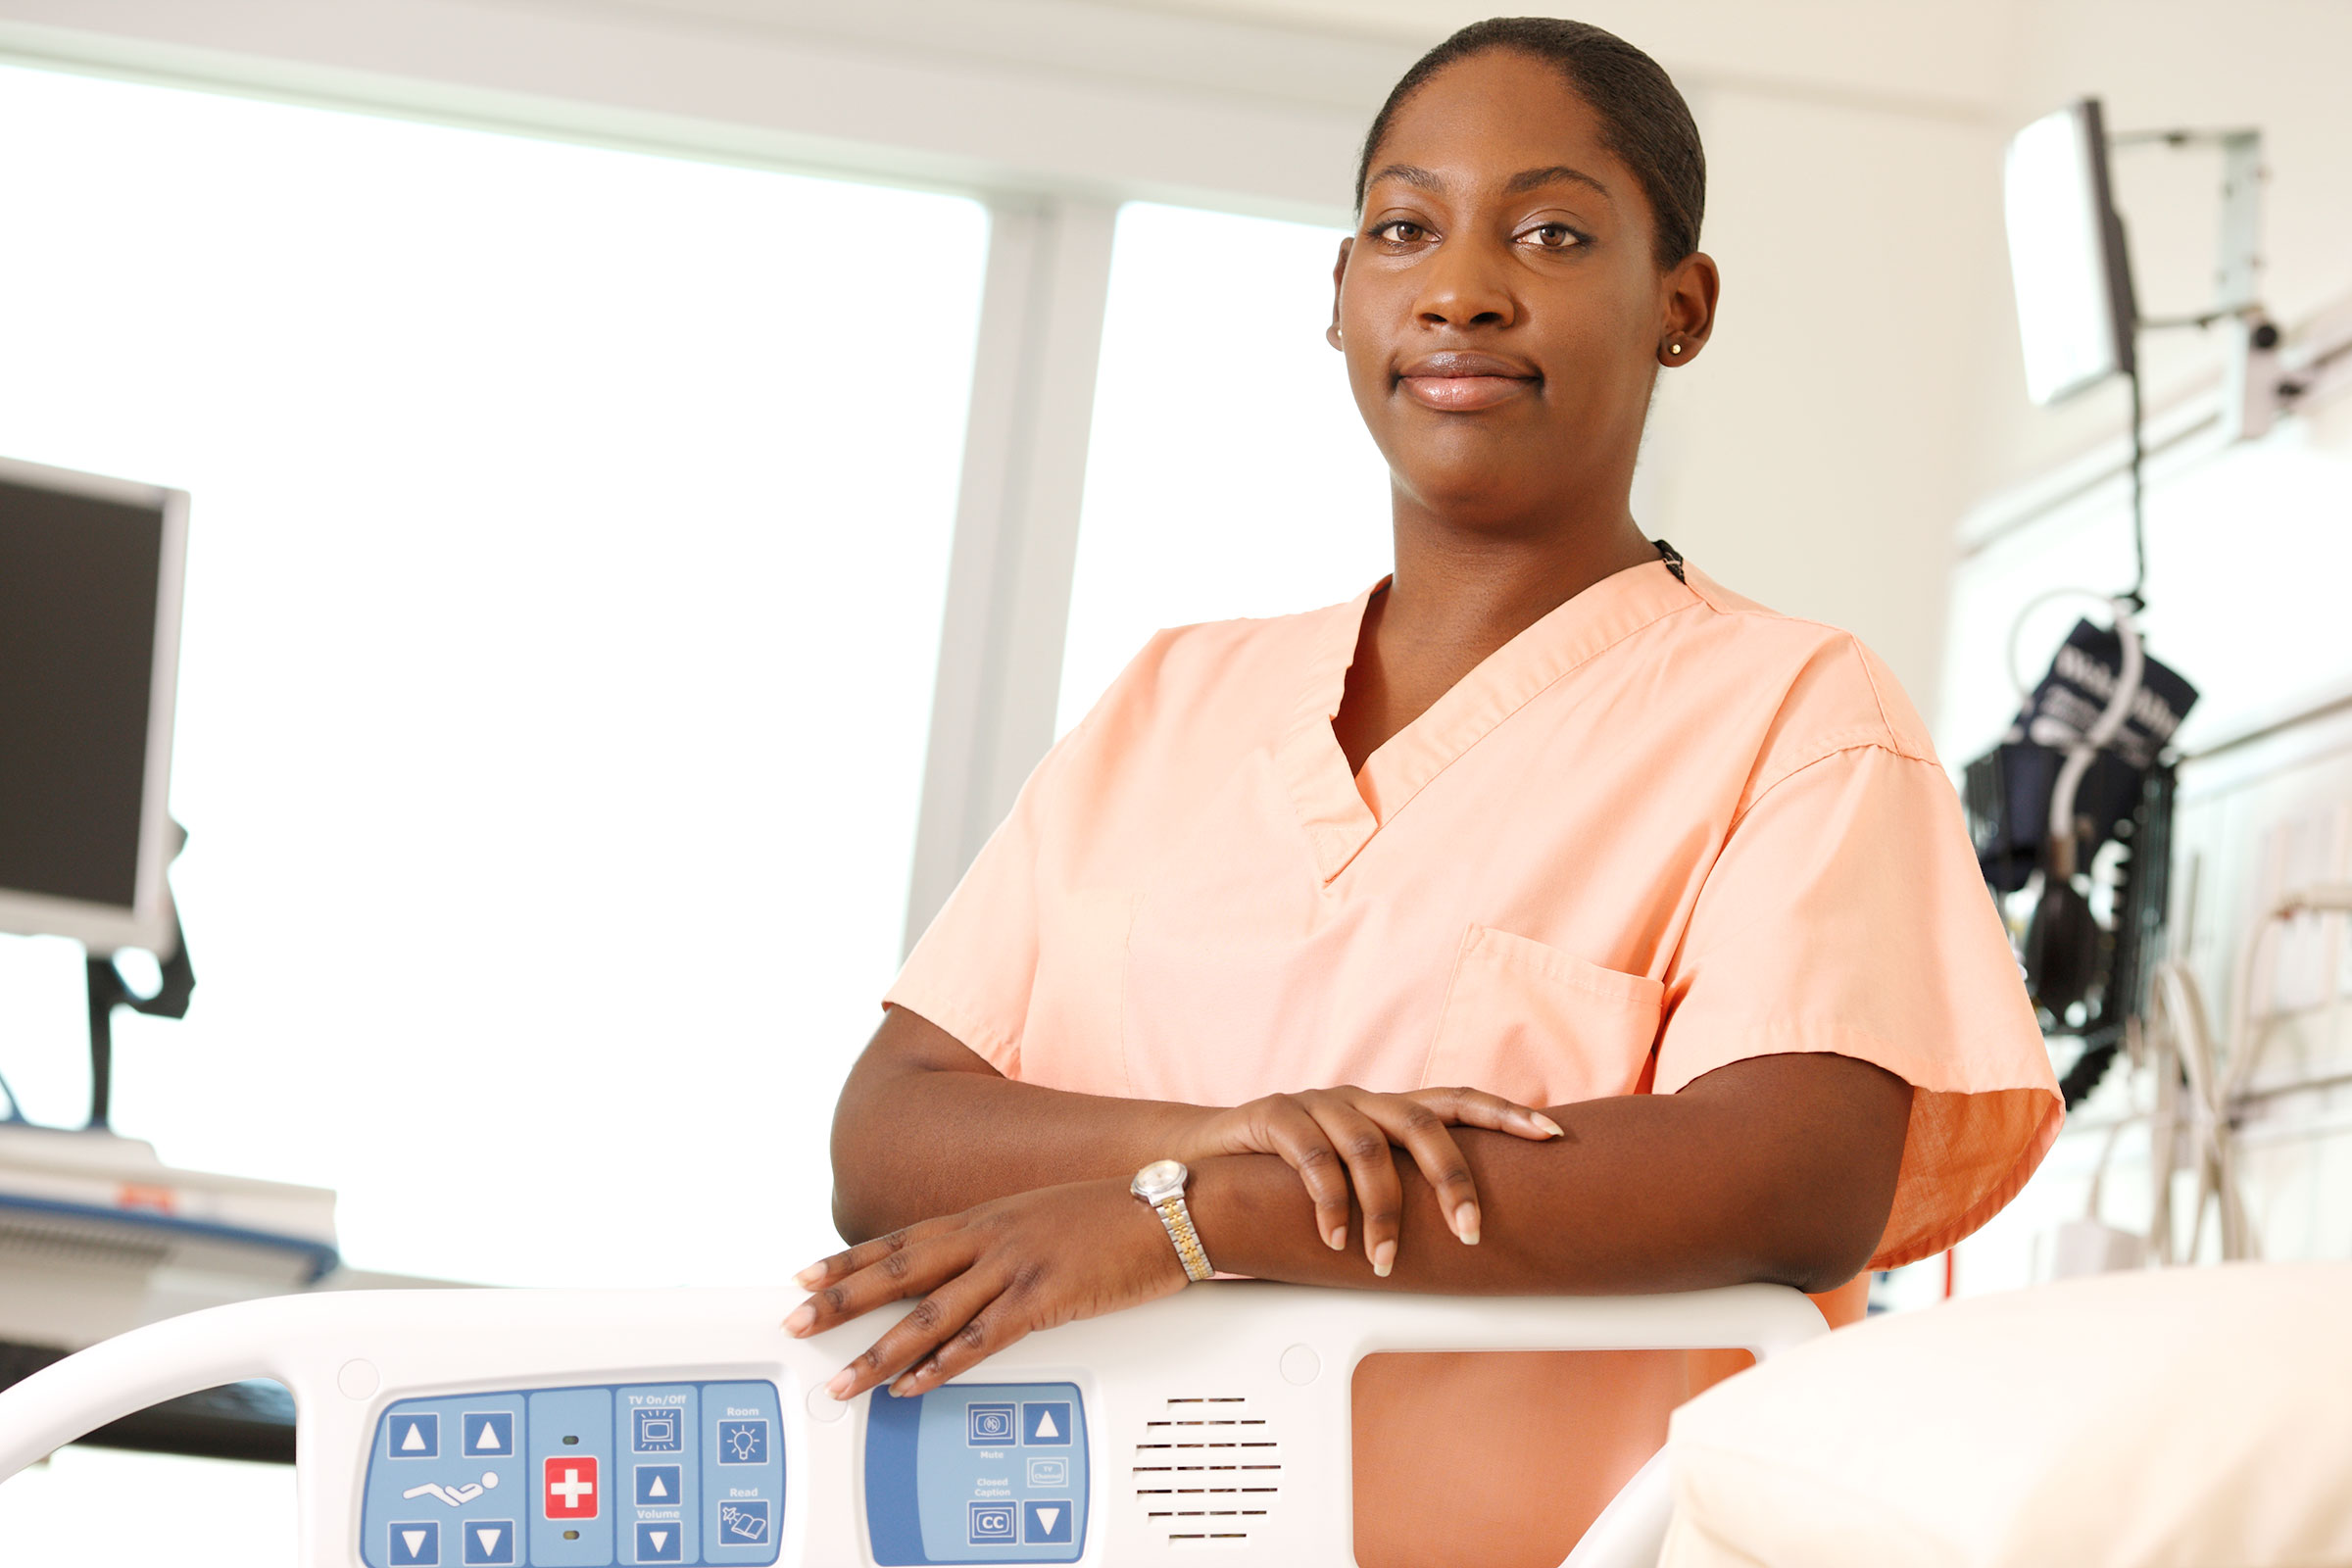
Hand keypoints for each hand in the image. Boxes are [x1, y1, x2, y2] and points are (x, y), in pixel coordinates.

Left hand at [783, 1179, 1185, 1400]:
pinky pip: (983, 1339)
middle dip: (840, 1300)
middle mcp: (990, 1237)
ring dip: (880, 1351)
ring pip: (930, 1314)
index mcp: (987, 1217)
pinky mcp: (1046, 1296)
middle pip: (898, 1272)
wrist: (1173, 1207)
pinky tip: (916, 1385)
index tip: (804, 1274)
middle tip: (794, 1321)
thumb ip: (1001, 1241)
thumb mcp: (1042, 1218)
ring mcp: (1015, 1265)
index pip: (900, 1239)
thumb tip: (969, 1270)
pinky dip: (943, 1365)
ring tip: (844, 1379)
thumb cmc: (1115, 1215)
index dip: (849, 1259)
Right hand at [1176, 1086, 1560, 1275]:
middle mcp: (1359, 1099)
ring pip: (1368, 1148)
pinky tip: (1334, 1240)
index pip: (1457, 1100)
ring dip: (1382, 1211)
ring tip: (1382, 1260)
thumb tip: (1465, 1231)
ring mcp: (1318, 1105)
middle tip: (1470, 1233)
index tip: (1552, 1134)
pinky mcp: (1275, 1116)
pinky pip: (1311, 1158)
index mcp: (1386, 1109)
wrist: (1207, 1157)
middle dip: (1453, 1179)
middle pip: (1422, 1124)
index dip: (1506, 1113)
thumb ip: (1398, 1183)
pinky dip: (1328, 1203)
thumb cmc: (1289, 1173)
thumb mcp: (1351, 1172)